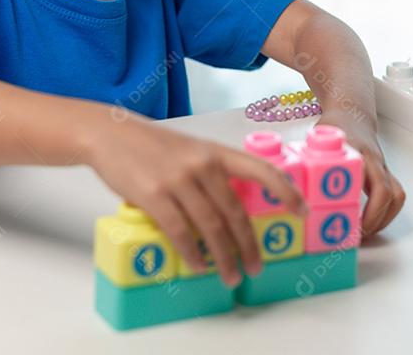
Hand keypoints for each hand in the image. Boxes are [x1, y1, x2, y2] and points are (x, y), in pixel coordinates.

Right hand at [86, 112, 305, 286]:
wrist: (111, 135)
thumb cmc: (153, 146)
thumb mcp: (190, 150)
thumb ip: (212, 175)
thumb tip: (231, 214)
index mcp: (216, 152)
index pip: (260, 169)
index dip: (284, 190)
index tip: (301, 210)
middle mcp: (203, 164)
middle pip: (235, 212)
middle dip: (249, 245)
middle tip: (256, 267)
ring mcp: (179, 180)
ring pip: (211, 227)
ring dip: (224, 257)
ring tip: (231, 276)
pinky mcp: (155, 196)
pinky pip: (181, 232)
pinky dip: (193, 254)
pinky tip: (200, 266)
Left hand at [319, 113, 405, 235]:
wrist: (353, 112)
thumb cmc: (335, 126)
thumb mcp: (318, 140)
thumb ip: (308, 160)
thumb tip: (290, 186)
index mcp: (358, 153)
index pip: (372, 183)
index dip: (369, 210)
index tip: (356, 227)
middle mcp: (374, 160)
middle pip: (389, 193)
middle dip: (376, 219)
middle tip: (358, 235)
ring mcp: (383, 166)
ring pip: (397, 196)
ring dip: (385, 219)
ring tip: (366, 232)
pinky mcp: (385, 172)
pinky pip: (395, 195)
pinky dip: (386, 213)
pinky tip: (371, 222)